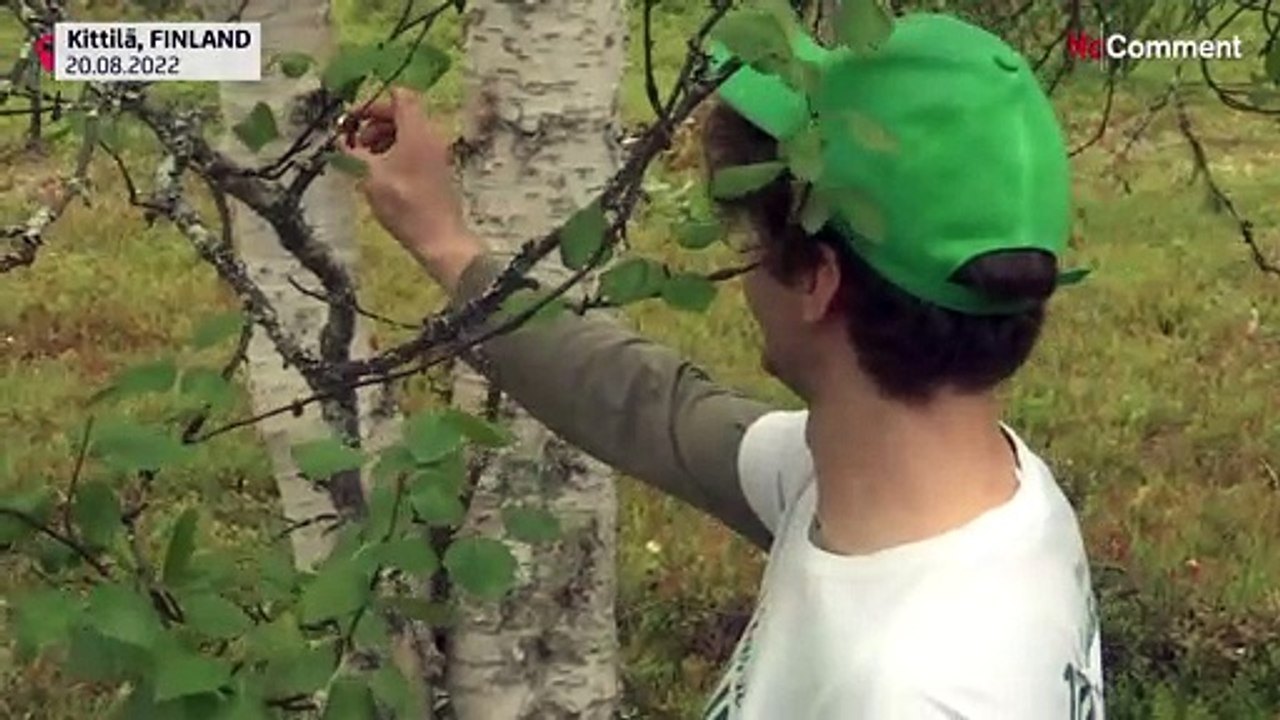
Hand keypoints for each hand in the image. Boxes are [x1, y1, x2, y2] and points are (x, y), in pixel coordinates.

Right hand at [341, 87, 483, 290]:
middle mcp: (431, 136)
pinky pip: (416, 148)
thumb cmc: (404, 205)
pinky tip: (382, 172)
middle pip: (403, 113)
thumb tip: (341, 139)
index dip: (375, 103)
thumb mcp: (371, 176)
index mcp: (417, 131)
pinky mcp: (438, 169)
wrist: (439, 237)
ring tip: (366, 159)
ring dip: (384, 138)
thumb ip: (354, 152)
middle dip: (375, 123)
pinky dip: (397, 151)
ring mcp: (437, 153)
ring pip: (408, 132)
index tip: (355, 119)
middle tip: (355, 141)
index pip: (401, 96)